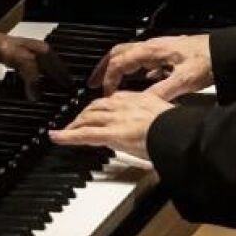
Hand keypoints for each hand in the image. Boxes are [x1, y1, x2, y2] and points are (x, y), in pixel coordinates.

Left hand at [0, 32, 73, 98]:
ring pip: (31, 50)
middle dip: (55, 65)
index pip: (25, 58)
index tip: (36, 96)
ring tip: (58, 83)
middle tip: (68, 84)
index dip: (34, 77)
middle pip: (37, 49)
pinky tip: (32, 82)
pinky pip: (20, 55)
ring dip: (46, 65)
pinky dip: (32, 67)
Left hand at [48, 91, 172, 159]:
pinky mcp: (110, 134)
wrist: (179, 132)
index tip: (98, 111)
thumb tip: (160, 125)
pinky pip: (83, 134)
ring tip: (66, 131)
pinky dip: (67, 136)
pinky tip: (56, 137)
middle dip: (84, 114)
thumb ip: (158, 117)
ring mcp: (115, 119)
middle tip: (76, 122)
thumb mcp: (168, 114)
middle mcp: (124, 105)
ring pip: (88, 118)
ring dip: (75, 124)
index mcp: (139, 98)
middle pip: (96, 107)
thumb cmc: (178, 127)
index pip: (113, 99)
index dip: (102, 106)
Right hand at [92, 35, 212, 99]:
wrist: (226, 50)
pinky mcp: (168, 52)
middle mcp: (153, 46)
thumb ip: (160, 92)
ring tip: (111, 83)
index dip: (108, 79)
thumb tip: (141, 104)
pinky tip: (140, 81)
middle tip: (93, 83)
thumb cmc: (208, 60)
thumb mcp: (183, 81)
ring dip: (118, 68)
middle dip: (103, 69)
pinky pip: (144, 59)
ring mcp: (160, 48)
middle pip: (118, 53)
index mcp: (152, 50)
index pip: (120, 63)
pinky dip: (134, 69)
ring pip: (130, 54)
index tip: (105, 94)